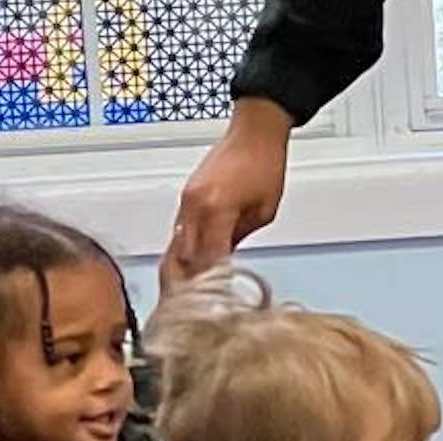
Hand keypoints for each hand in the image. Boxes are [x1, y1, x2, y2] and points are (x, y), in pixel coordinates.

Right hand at [163, 100, 294, 289]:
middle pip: (184, 257)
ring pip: (177, 245)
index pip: (207, 260)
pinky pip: (180, 230)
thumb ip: (240, 238)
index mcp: (216, 210)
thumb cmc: (265, 165)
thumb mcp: (263, 212)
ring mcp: (187, 200)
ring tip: (187, 294)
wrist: (254, 132)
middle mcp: (195, 205)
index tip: (214, 303)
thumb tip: (226, 261)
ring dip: (183, 268)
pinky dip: (185, 249)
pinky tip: (191, 265)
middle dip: (188, 283)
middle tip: (192, 306)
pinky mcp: (186, 195)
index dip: (210, 285)